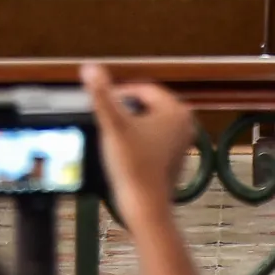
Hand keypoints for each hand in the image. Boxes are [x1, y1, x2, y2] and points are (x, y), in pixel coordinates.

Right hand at [82, 63, 196, 221]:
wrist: (145, 206)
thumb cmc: (132, 167)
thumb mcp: (113, 126)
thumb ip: (101, 95)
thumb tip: (89, 67)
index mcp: (175, 109)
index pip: (140, 90)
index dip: (118, 98)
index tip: (104, 112)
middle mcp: (185, 121)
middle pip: (144, 104)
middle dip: (125, 112)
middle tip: (110, 128)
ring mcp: (183, 139)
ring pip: (148, 120)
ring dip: (131, 126)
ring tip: (117, 142)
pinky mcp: (176, 155)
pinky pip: (153, 137)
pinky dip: (139, 140)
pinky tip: (128, 155)